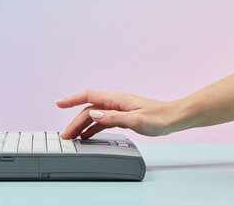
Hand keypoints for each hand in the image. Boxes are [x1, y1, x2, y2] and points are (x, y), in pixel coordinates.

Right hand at [56, 90, 180, 138]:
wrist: (174, 118)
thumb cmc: (159, 118)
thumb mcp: (136, 120)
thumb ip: (113, 117)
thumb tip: (93, 113)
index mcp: (116, 99)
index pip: (88, 96)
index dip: (72, 100)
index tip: (59, 104)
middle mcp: (115, 102)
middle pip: (89, 109)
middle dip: (75, 121)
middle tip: (66, 135)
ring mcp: (118, 109)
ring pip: (95, 115)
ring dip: (82, 125)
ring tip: (73, 137)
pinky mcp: (123, 116)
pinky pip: (103, 121)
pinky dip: (93, 128)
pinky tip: (88, 136)